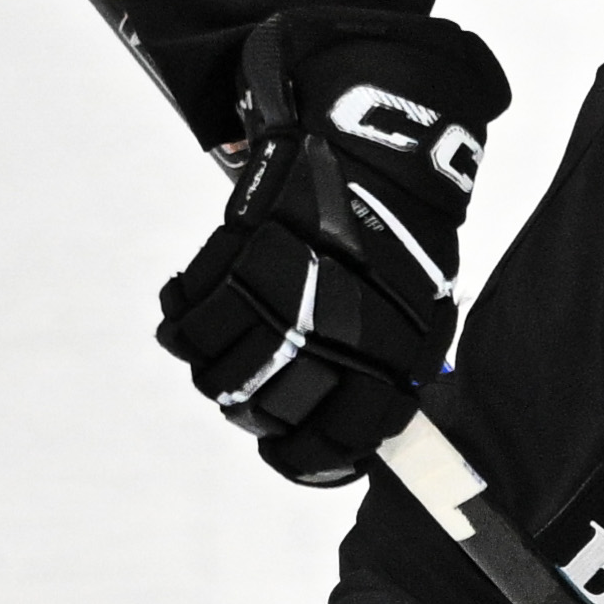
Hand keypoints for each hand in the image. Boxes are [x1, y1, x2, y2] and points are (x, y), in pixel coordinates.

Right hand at [151, 12, 505, 484]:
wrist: (380, 146)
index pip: (337, 439)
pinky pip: (193, 314)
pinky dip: (184, 319)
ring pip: (219, 368)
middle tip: (243, 390)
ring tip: (217, 348)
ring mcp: (289, 291)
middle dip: (248, 407)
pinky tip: (193, 312)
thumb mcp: (419, 313)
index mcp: (392, 354)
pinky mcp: (245, 249)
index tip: (283, 449)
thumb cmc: (400, 238)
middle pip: (265, 407)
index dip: (305, 457)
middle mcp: (339, 329)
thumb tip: (352, 442)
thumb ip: (388, 378)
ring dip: (211, 366)